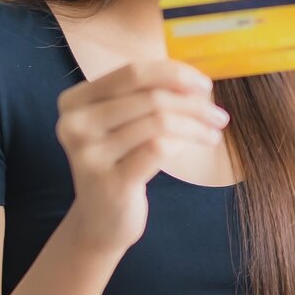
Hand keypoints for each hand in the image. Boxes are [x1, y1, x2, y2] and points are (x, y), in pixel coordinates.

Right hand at [55, 59, 229, 253]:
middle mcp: (75, 124)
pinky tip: (196, 147)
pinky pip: (159, 150)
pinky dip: (184, 143)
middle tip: (220, 115)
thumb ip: (145, 96)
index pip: (131, 73)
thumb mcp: (121, 124)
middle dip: (193, 104)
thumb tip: (193, 81)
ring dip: (195, 126)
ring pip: (159, 122)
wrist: (99, 221)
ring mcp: (89, 155)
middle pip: (149, 97)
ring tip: (213, 133)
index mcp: (74, 101)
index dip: (173, 73)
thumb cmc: (119, 163)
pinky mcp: (110, 182)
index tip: (204, 85)